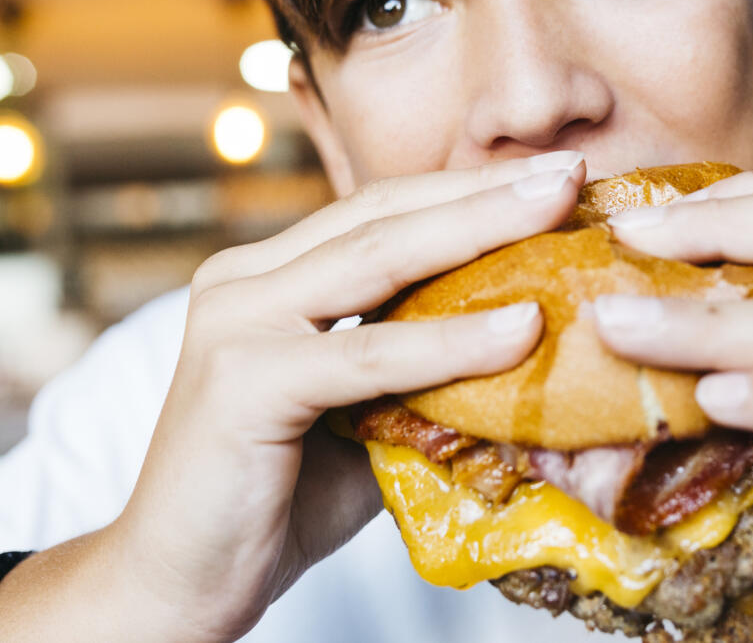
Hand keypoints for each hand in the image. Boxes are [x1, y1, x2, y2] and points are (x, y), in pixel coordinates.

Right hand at [112, 151, 586, 640]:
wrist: (179, 585)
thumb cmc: (280, 500)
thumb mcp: (367, 415)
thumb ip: (424, 372)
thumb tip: (533, 347)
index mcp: (269, 277)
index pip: (383, 213)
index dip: (468, 191)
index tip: (553, 176)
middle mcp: (244, 281)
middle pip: (384, 215)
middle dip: (485, 190)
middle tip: (572, 167)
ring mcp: (236, 322)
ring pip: (377, 260)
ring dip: (479, 229)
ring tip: (561, 208)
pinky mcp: (242, 380)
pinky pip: (367, 354)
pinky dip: (450, 341)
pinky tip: (520, 328)